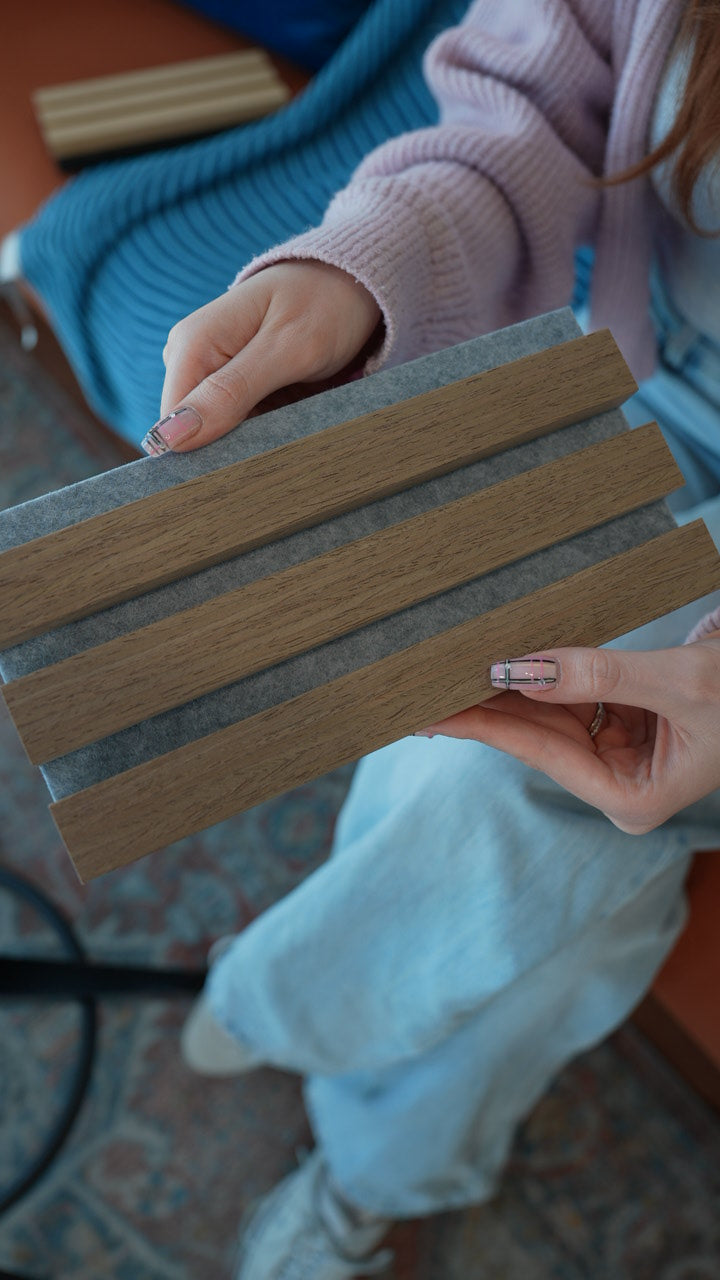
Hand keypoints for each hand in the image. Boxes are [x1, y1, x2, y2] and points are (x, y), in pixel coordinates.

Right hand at [146, 261, 381, 452]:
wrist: (351, 281)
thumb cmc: (325, 303)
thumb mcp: (287, 349)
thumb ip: (230, 391)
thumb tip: (169, 437)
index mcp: (191, 346)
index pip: (171, 429)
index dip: (204, 454)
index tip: (251, 460)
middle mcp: (190, 359)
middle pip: (194, 434)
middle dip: (235, 445)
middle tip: (287, 434)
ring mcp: (211, 372)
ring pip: (219, 433)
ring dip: (256, 437)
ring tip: (294, 417)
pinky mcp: (233, 384)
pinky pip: (240, 424)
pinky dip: (267, 427)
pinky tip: (292, 414)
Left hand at [420, 635, 719, 832]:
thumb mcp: (680, 683)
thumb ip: (600, 675)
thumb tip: (521, 667)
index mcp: (633, 797)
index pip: (541, 753)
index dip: (484, 725)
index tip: (432, 709)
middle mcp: (621, 779)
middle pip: (536, 735)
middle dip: (483, 706)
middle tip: (420, 683)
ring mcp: (622, 748)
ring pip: (549, 711)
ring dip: (506, 685)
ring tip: (444, 665)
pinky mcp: (626, 717)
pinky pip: (572, 691)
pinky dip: (543, 670)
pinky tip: (502, 655)